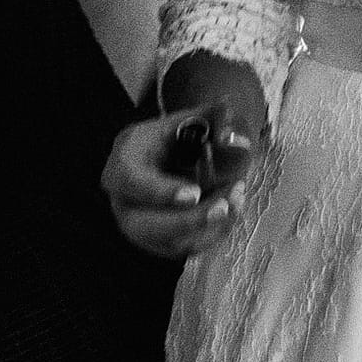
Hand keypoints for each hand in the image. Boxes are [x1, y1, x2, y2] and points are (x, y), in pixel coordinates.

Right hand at [102, 52, 266, 258]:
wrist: (199, 147)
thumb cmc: (199, 129)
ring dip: (206, 228)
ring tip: (237, 199)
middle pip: (141, 224)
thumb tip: (231, 139)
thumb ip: (223, 119)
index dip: (159, 191)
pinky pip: (183, 247)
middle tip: (225, 207)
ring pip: (164, 242)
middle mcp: (124, 194)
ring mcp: (138, 220)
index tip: (195, 194)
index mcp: (127, 155)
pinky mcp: (158, 237)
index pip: (128, 179)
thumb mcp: (211, 114)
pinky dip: (213, 233)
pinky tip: (233, 209)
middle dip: (187, 221)